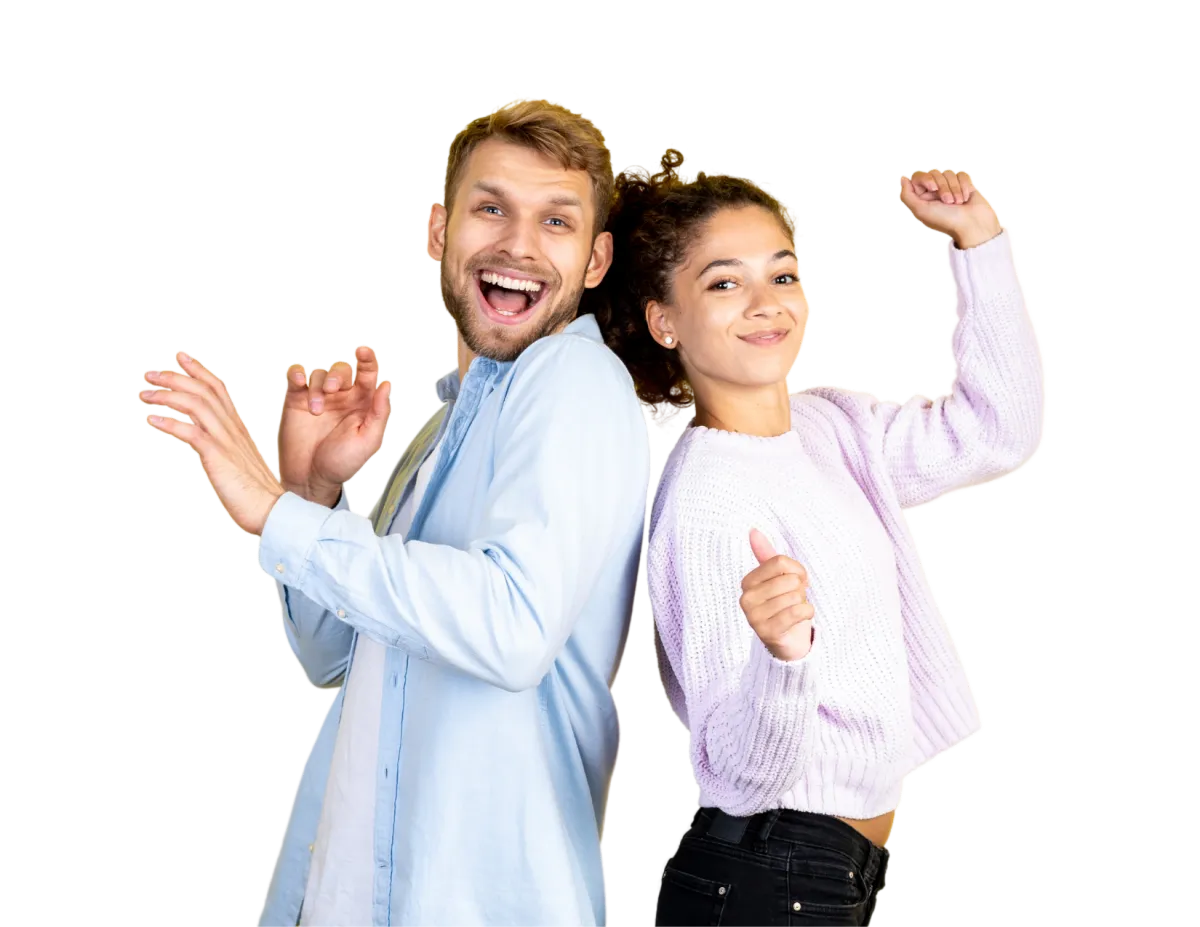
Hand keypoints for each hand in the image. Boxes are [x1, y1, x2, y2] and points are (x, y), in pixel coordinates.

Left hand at [140, 350, 284, 535]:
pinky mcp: (218, 456)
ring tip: (145, 395)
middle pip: (204, 391)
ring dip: (167, 396)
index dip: (198, 370)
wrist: (272, 510)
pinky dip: (169, 423)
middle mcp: (233, 429)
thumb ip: (226, 447)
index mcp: (237, 428)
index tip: (180, 357)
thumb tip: (209, 445)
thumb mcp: (239, 461)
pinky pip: (191, 432)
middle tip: (150, 373)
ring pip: (196, 405)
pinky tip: (152, 420)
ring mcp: (226, 441)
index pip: (218, 389)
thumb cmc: (256, 492)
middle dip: (175, 377)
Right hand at [277, 345, 392, 505]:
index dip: (368, 360)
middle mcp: (342, 397)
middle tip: (334, 392)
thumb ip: (379, 412)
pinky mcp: (297, 401)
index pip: (368, 374)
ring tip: (316, 410)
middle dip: (339, 375)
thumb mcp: (367, 441)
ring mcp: (319, 398)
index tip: (364, 351)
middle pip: (342, 369)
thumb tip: (386, 385)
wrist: (311, 478)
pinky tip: (300, 383)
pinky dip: (298, 375)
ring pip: (320, 373)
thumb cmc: (341, 464)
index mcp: (363, 404)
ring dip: (319, 386)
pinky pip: (297, 377)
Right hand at [740, 529, 814, 661]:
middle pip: (789, 580)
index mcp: (748, 582)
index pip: (780, 562)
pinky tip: (800, 619)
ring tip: (794, 610)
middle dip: (800, 590)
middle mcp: (746, 599)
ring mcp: (754, 617)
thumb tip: (753, 530)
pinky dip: (807, 613)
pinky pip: (798, 612)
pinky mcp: (768, 632)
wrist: (789, 640)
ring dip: (802, 603)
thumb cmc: (784, 604)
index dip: (797, 570)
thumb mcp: (777, 578)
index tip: (798, 581)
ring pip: (794, 596)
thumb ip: (766, 555)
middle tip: (795, 599)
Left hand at [898, 168, 1001, 248]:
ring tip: (957, 203)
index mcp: (923, 198)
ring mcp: (950, 187)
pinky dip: (964, 186)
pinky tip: (965, 198)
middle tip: (948, 202)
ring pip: (949, 173)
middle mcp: (935, 192)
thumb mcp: (921, 210)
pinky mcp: (964, 184)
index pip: (919, 176)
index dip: (926, 179)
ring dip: (954, 189)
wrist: (973, 224)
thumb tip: (902, 178)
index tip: (933, 188)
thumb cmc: (947, 221)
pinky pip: (961, 175)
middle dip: (943, 187)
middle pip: (935, 172)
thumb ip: (907, 195)